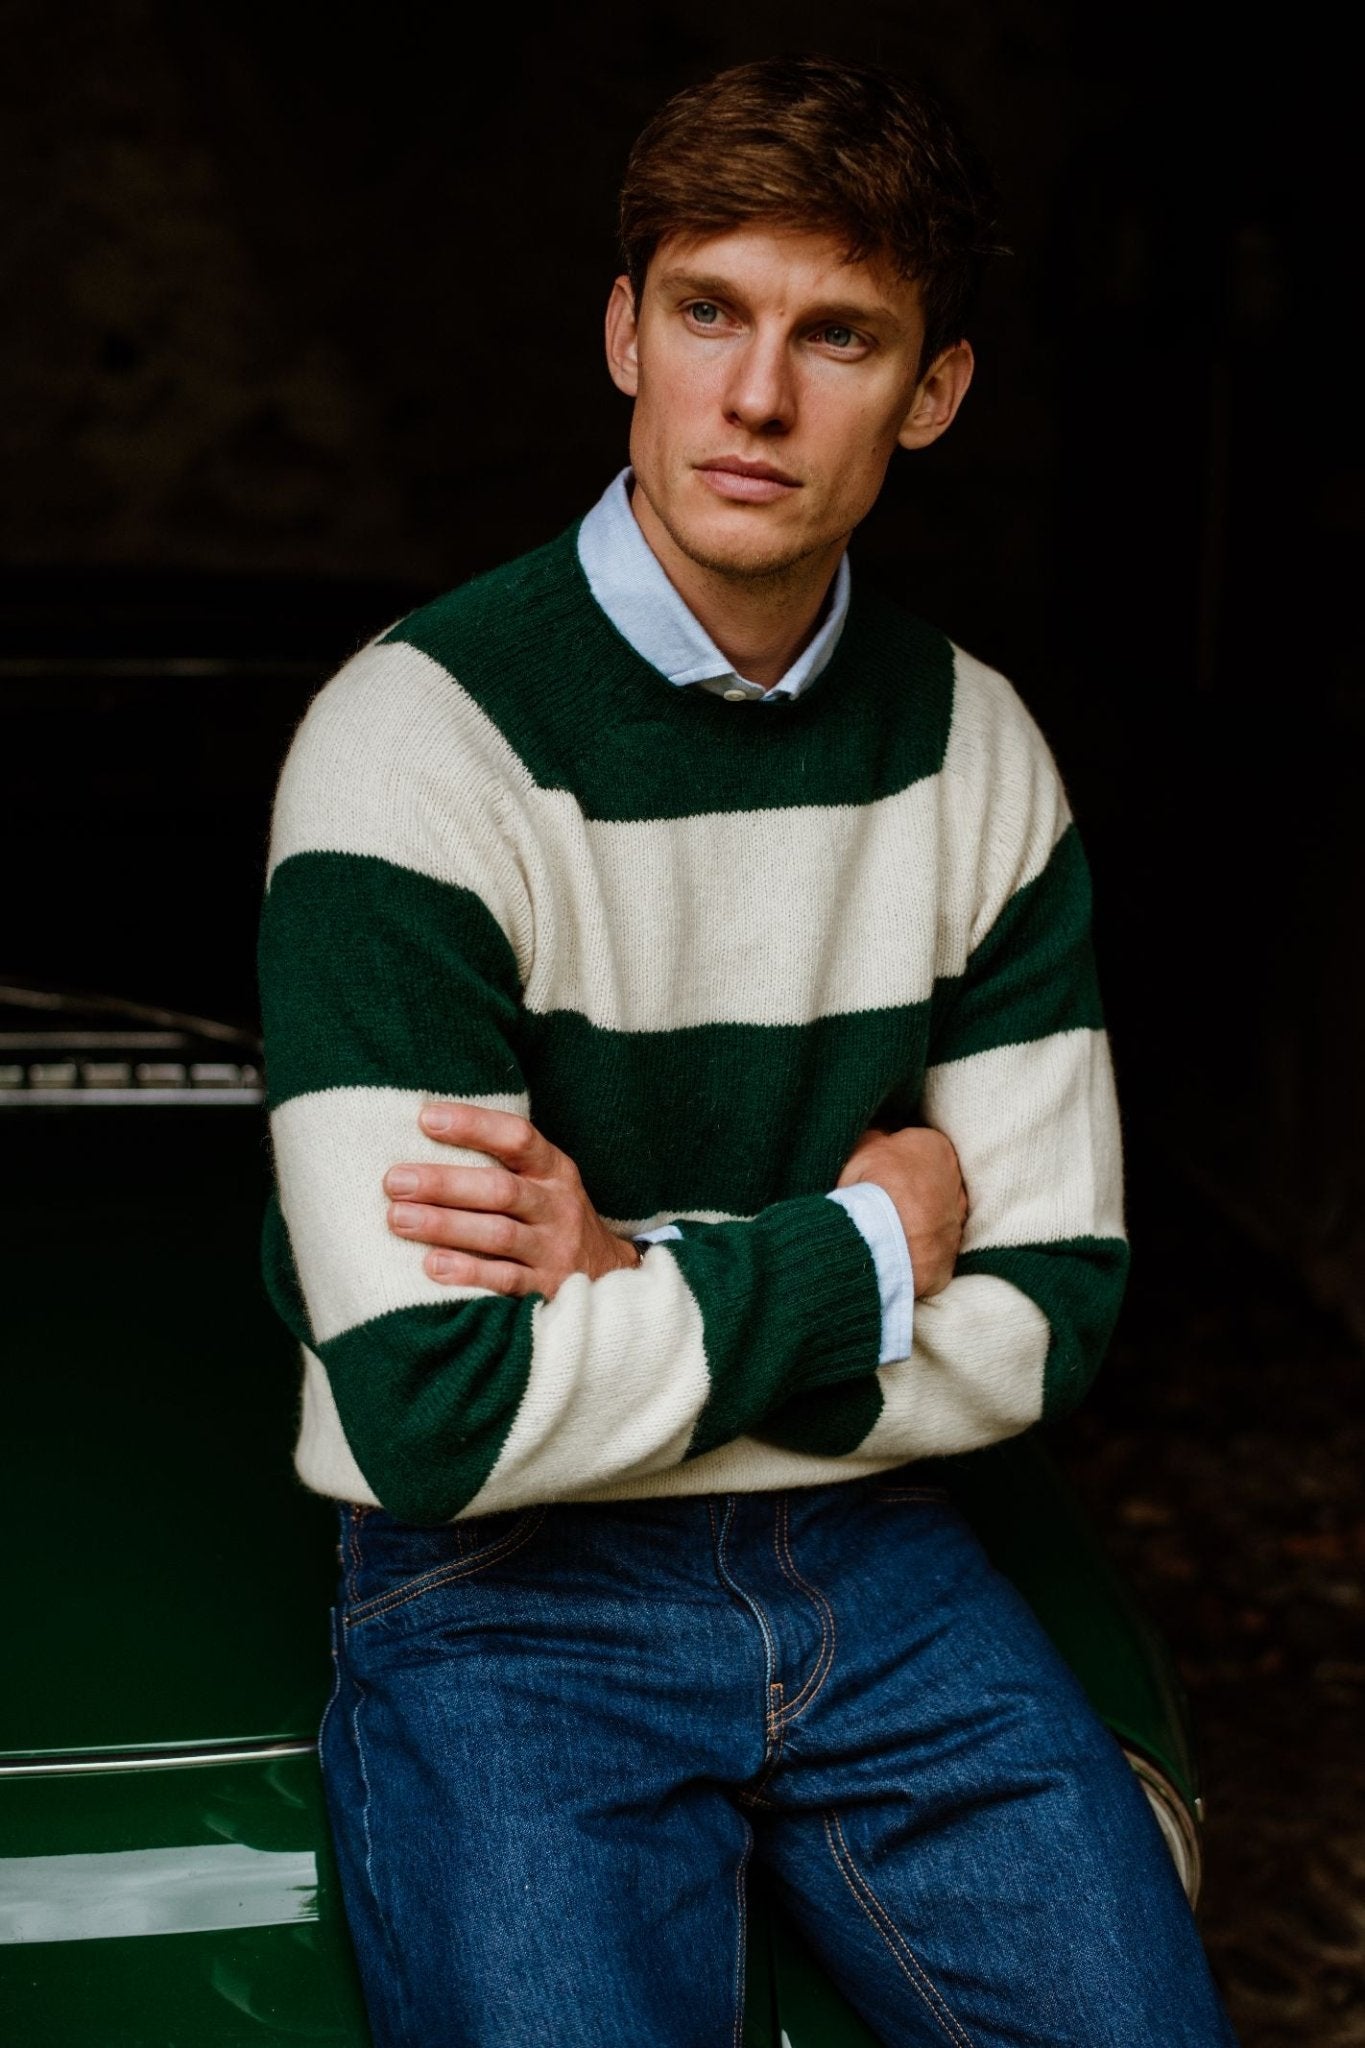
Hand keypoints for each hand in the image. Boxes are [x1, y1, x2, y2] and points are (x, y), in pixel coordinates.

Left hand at [384, 1102, 640, 1297]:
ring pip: (497, 1234)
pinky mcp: (545, 1290)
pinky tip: (432, 1266)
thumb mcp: (543, 1180)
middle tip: (395, 1181)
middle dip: (444, 1184)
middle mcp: (557, 1206)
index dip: (473, 1125)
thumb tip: (425, 1129)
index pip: (517, 1137)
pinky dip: (468, 1273)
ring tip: (399, 1219)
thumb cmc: (551, 1217)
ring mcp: (554, 1250)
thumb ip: (500, 1160)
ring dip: (444, 1226)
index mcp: (554, 1170)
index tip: (426, 1118)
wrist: (609, 1277)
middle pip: (500, 1189)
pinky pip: (504, 1280)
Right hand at [836, 1125, 966, 1298]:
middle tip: (883, 1198)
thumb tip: (879, 1136)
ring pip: (936, 1216)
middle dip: (913, 1188)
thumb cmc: (873, 1186)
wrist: (883, 1239)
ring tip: (887, 1228)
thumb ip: (876, 1138)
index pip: (920, 1146)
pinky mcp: (949, 1257)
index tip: (879, 1168)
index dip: (897, 1157)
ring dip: (918, 1220)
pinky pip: (932, 1250)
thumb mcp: (863, 1146)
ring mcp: (956, 1221)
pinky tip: (895, 1251)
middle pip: (933, 1180)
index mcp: (937, 1147)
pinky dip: (916, 1250)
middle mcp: (956, 1181)